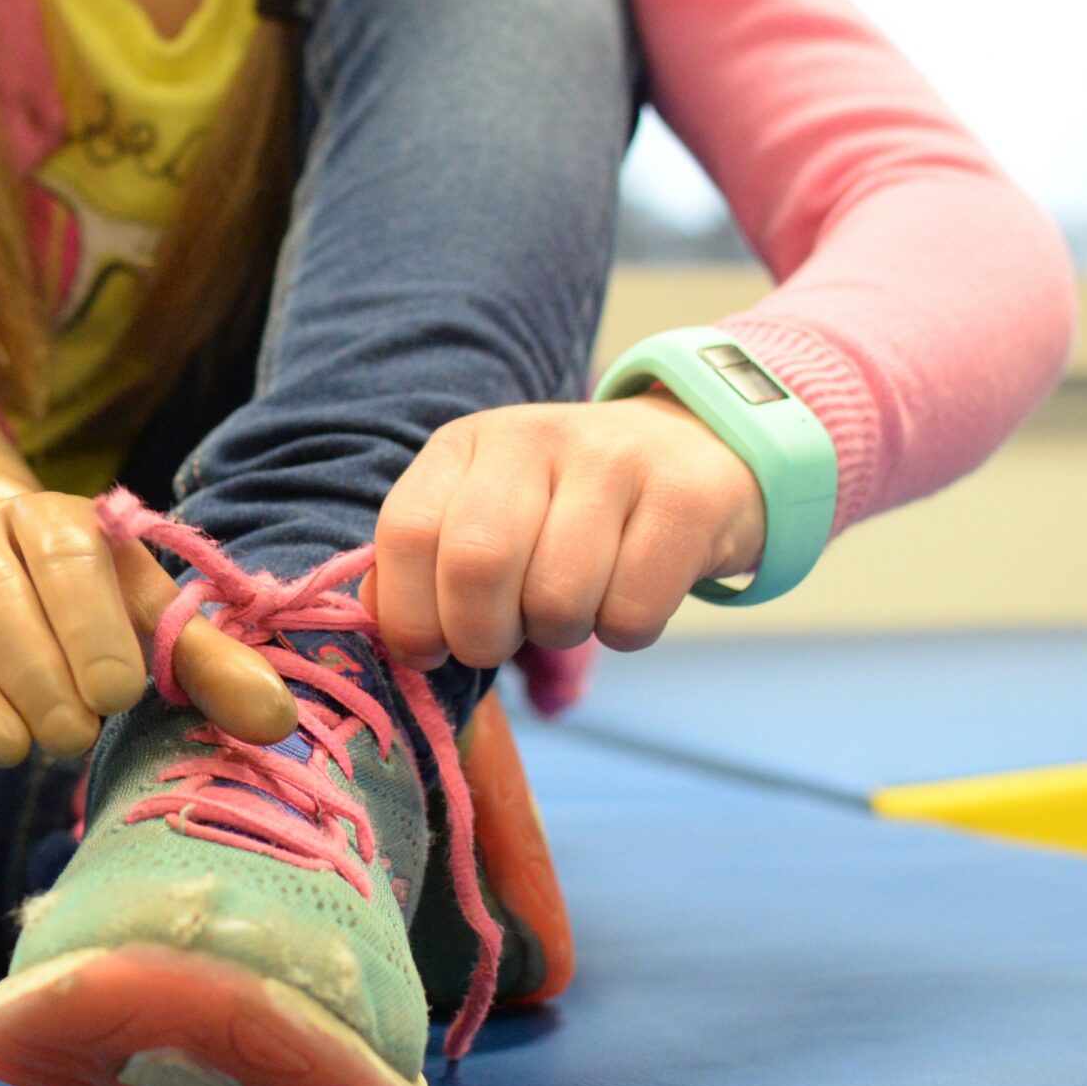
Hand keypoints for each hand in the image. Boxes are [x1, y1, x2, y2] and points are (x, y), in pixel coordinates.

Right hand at [0, 490, 300, 765]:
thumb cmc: (78, 612)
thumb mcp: (144, 623)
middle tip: (70, 738)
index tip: (118, 696)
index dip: (90, 623)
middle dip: (33, 671)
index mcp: (49, 520)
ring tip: (13, 749)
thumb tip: (280, 720)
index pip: (63, 550)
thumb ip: (206, 667)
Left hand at [365, 389, 767, 664]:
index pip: (407, 531)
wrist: (696, 452)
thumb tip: (390, 632)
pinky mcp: (685, 499)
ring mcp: (614, 460)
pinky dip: (624, 631)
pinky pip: (631, 614)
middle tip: (502, 639)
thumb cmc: (567, 507)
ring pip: (557, 599)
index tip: (429, 649)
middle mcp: (533, 436)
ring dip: (560, 633)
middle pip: (476, 565)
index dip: (409, 612)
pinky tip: (628, 592)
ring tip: (572, 603)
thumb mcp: (486, 510)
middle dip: (482, 635)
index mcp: (467, 442)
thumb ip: (428, 562)